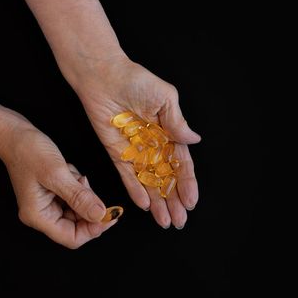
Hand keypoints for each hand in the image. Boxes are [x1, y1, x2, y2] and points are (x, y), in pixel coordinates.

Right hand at [0, 125, 118, 247]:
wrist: (14, 133)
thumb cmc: (28, 151)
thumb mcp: (57, 174)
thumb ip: (79, 197)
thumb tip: (100, 215)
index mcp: (38, 216)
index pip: (71, 238)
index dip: (94, 229)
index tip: (110, 214)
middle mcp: (41, 215)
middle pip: (77, 225)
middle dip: (88, 206)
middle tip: (86, 185)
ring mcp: (46, 205)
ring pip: (78, 210)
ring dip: (83, 193)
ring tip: (73, 175)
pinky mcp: (52, 194)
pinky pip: (73, 197)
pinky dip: (78, 186)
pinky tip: (69, 171)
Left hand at [70, 55, 200, 228]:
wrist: (103, 76)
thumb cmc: (136, 80)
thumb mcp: (165, 98)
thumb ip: (177, 122)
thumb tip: (194, 141)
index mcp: (169, 132)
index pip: (181, 164)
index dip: (187, 183)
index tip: (192, 201)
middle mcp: (153, 145)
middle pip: (166, 179)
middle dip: (174, 200)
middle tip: (180, 220)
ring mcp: (135, 151)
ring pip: (149, 182)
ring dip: (158, 202)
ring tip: (165, 221)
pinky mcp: (116, 153)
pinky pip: (127, 176)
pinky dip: (135, 190)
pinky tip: (144, 205)